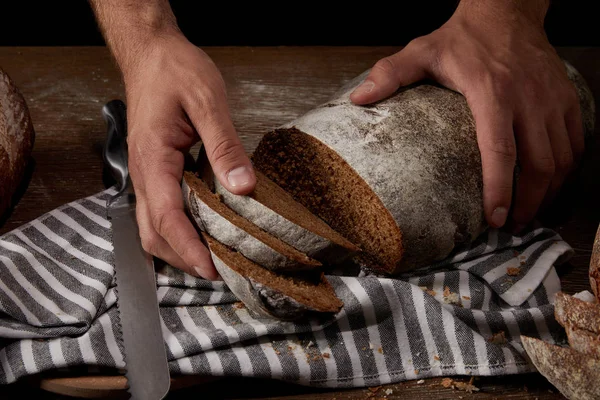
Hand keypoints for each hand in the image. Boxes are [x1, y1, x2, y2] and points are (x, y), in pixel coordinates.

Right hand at [122, 34, 255, 278]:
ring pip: (153, 225)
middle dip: (182, 258)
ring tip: (212, 257)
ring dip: (178, 247)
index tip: (212, 268)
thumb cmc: (175, 71)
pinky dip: (179, 228)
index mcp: (154, 159)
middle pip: (153, 232)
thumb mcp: (208, 102)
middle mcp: (144, 173)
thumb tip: (243, 187)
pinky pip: (160, 209)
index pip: (167, 217)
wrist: (152, 53)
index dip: (189, 248)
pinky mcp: (155, 169)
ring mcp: (147, 173)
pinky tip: (203, 229)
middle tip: (217, 271)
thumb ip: (224, 146)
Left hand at [350, 0, 582, 231]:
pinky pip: (577, 142)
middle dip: (528, 203)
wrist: (506, 9)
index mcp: (492, 93)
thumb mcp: (421, 51)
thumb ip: (390, 74)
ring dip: (550, 192)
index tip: (494, 219)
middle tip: (512, 226)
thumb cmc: (462, 38)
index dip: (499, 190)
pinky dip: (568, 169)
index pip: (500, 152)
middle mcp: (528, 99)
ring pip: (562, 158)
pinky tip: (552, 184)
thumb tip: (358, 100)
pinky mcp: (567, 97)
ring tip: (530, 214)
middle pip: (539, 165)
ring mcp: (553, 100)